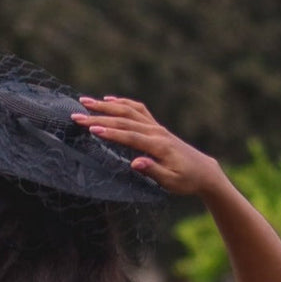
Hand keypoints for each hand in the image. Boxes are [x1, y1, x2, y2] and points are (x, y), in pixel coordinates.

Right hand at [72, 97, 224, 196]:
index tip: (91, 129)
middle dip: (99, 117)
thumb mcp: (170, 181)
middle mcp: (156, 132)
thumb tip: (135, 163)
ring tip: (86, 102)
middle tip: (77, 115)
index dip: (110, 133)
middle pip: (124, 120)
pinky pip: (137, 110)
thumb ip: (152, 171)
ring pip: (129, 110)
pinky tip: (108, 100)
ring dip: (106, 105)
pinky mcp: (156, 127)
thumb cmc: (186, 180)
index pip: (130, 136)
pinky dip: (122, 103)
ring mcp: (156, 127)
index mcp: (158, 146)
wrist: (203, 171)